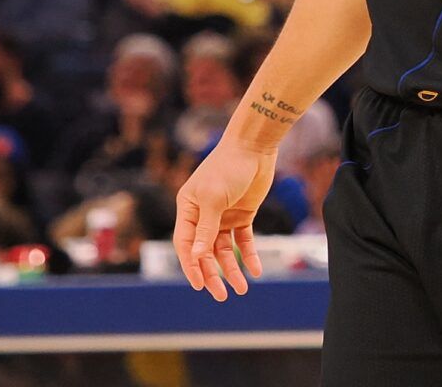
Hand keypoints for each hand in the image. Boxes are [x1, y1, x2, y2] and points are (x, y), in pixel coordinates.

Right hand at [173, 139, 273, 301]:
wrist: (254, 146)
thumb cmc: (228, 167)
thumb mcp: (214, 199)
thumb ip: (206, 229)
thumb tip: (197, 257)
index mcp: (187, 210)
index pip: (185, 245)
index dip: (191, 266)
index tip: (199, 285)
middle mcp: (203, 215)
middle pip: (205, 252)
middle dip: (212, 274)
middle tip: (222, 295)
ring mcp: (223, 216)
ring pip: (224, 250)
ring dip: (232, 269)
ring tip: (241, 289)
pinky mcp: (242, 214)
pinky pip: (244, 240)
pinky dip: (249, 255)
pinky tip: (256, 270)